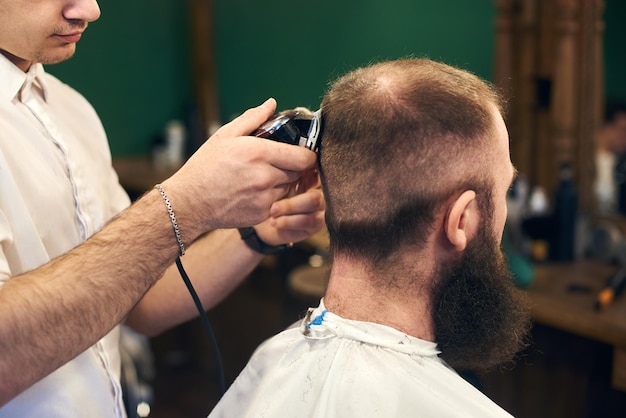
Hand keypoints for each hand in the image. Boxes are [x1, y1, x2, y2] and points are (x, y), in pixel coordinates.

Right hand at [163, 99, 317, 239]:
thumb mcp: (225, 136)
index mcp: (258, 153)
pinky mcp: (262, 214)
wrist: (189, 202)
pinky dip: (271, 198)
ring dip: (282, 183)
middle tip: (279, 163)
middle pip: (299, 173)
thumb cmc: (205, 167)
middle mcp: (265, 177)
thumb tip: (272, 104)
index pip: (304, 157)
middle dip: (293, 167)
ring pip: (289, 188)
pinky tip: (252, 192)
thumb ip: (252, 118)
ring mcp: (264, 198)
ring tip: (260, 178)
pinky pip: (277, 203)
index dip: (307, 155)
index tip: (302, 152)